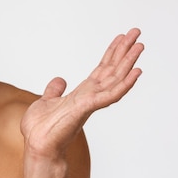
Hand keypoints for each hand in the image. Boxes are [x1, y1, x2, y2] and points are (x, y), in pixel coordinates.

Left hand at [21, 28, 143, 158]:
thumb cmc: (41, 129)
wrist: (37, 145)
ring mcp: (91, 102)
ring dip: (128, 62)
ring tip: (140, 45)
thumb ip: (54, 91)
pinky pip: (110, 94)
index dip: (112, 53)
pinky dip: (124, 84)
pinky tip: (136, 72)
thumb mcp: (46, 101)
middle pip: (112, 69)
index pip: (101, 69)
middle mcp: (90, 96)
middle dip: (124, 51)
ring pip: (115, 78)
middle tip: (137, 32)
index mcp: (82, 93)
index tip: (122, 37)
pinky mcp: (87, 108)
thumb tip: (59, 80)